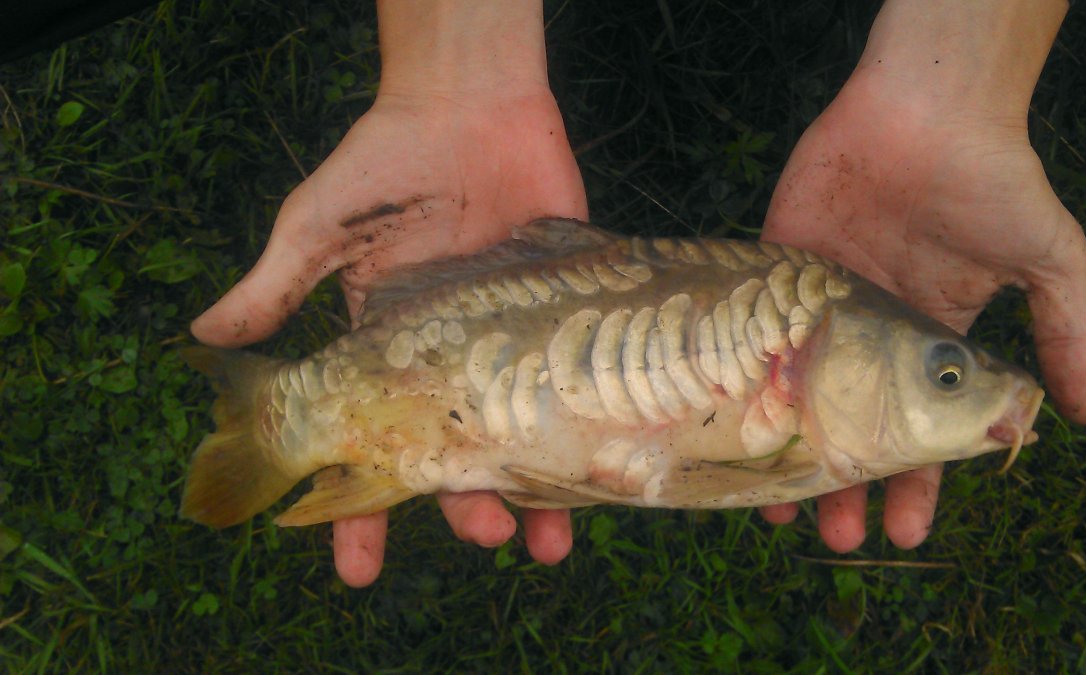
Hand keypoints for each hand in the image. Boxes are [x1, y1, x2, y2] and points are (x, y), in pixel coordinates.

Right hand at [191, 86, 585, 585]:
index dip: (360, 510)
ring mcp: (512, 344)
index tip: (357, 567)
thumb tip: (203, 339)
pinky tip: (604, 469)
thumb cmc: (385, 163)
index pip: (371, 445)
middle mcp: (452, 361)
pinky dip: (591, 429)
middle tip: (479, 533)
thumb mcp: (319, 226)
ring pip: (524, 438)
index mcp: (388, 352)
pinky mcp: (564, 316)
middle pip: (457, 456)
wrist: (469, 102)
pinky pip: (580, 386)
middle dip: (462, 504)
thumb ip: (275, 286)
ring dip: (535, 493)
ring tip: (547, 540)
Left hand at [759, 61, 1085, 551]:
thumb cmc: (993, 179)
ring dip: (787, 454)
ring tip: (774, 509)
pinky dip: (739, 382)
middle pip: (852, 428)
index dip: (917, 482)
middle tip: (836, 536)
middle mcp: (871, 334)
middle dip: (846, 485)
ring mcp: (819, 306)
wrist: (927, 107)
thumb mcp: (1049, 260)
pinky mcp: (776, 270)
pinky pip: (752, 336)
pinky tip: (727, 427)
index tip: (907, 529)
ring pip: (795, 397)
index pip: (922, 430)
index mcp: (932, 340)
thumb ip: (1066, 334)